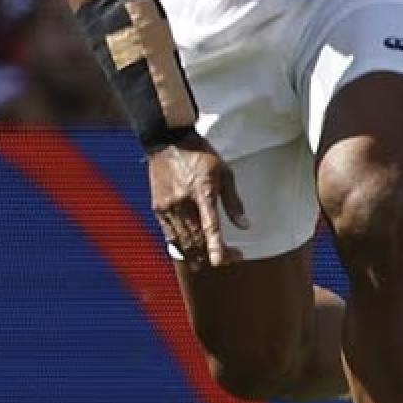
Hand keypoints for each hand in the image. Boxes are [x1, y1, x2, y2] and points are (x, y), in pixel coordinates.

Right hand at [148, 133, 246, 266]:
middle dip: (214, 253)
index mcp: (203, 191)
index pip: (210, 225)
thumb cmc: (201, 156)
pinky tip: (191, 253)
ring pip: (182, 241)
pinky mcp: (157, 209)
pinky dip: (181, 247)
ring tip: (213, 260)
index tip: (222, 261)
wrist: (168, 142)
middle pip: (197, 239)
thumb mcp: (225, 173)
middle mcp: (182, 202)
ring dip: (197, 255)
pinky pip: (169, 236)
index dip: (216, 246)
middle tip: (232, 258)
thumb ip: (234, 202)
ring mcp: (167, 207)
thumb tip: (244, 226)